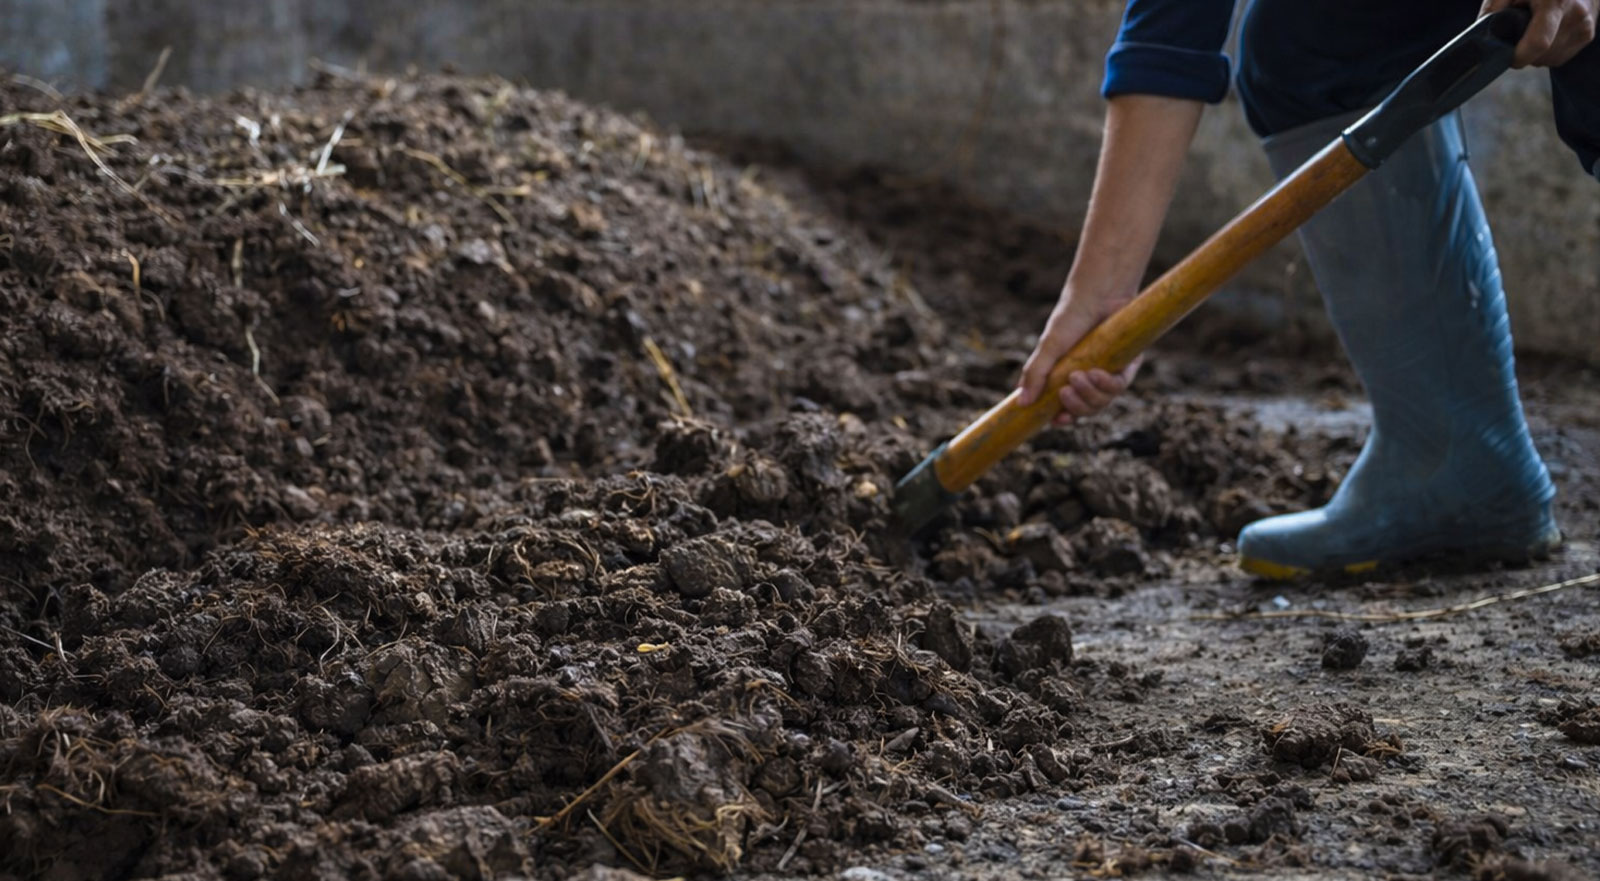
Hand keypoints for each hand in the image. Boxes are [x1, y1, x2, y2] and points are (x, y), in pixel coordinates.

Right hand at [1015, 289, 1140, 425]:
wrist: (1098, 295)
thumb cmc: (1071, 318)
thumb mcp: (1048, 347)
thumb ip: (1035, 375)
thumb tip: (1021, 402)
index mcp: (1068, 377)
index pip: (1068, 408)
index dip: (1064, 418)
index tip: (1056, 420)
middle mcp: (1090, 378)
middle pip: (1086, 409)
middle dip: (1076, 407)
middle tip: (1065, 392)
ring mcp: (1109, 373)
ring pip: (1103, 402)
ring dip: (1090, 395)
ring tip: (1078, 376)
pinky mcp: (1127, 365)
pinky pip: (1119, 387)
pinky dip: (1106, 384)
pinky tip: (1095, 372)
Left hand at [1482, 0, 1597, 66]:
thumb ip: (1494, 8)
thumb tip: (1479, 35)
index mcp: (1554, 2)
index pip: (1538, 43)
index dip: (1518, 56)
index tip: (1506, 56)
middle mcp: (1574, 15)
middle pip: (1540, 55)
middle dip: (1523, 51)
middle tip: (1518, 32)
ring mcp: (1584, 27)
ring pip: (1548, 59)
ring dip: (1535, 52)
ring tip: (1533, 28)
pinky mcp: (1587, 35)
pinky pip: (1558, 57)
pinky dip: (1547, 51)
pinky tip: (1546, 32)